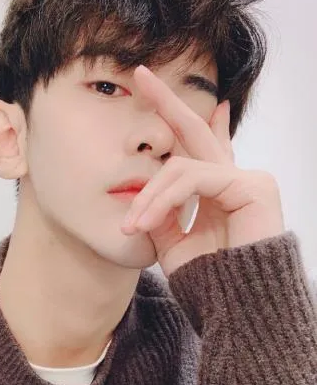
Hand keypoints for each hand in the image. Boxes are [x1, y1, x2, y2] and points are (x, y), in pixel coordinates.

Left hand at [121, 66, 284, 278]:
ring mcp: (246, 178)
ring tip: (131, 224)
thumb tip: (143, 191)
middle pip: (194, 129)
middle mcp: (231, 176)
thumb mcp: (171, 239)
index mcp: (214, 188)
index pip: (196, 145)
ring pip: (181, 166)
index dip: (181, 118)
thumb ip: (160, 211)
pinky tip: (146, 219)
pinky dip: (164, 198)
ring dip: (149, 195)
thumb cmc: (207, 278)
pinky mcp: (252, 185)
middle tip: (142, 74)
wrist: (235, 310)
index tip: (162, 95)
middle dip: (167, 101)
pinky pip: (192, 179)